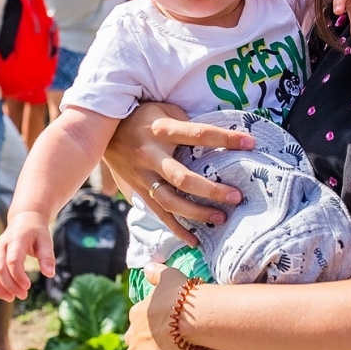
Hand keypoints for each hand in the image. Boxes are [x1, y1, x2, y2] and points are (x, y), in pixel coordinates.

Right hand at [0, 212, 52, 300]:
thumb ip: (47, 257)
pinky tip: (5, 295)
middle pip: (0, 269)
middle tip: (23, 295)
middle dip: (10, 285)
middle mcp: (2, 245)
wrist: (24, 219)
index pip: (13, 260)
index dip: (18, 276)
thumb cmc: (36, 231)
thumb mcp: (46, 240)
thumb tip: (50, 274)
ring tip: (12, 298)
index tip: (27, 287)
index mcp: (16, 239)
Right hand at [103, 102, 248, 244]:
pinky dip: (176, 229)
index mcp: (161, 130)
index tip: (250, 143)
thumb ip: (186, 123)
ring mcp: (143, 176)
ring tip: (220, 219)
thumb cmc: (141, 116)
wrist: (100, 129)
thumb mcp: (163, 109)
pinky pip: (158, 213)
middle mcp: (151, 155)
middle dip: (211, 190)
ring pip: (170, 201)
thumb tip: (216, 137)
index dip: (225, 138)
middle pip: (183, 178)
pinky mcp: (138, 190)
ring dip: (196, 213)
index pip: (199, 134)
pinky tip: (195, 240)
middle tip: (236, 197)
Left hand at [124, 263, 191, 349]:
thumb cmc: (182, 296)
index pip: (140, 324)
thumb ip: (156, 272)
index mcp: (137, 313)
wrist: (188, 316)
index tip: (167, 333)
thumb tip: (147, 267)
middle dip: (148, 347)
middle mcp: (132, 333)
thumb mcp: (169, 276)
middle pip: (136, 343)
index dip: (153, 330)